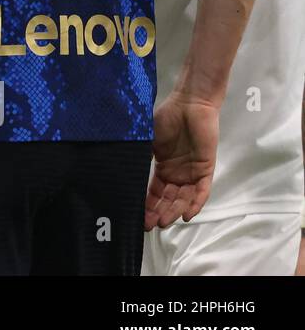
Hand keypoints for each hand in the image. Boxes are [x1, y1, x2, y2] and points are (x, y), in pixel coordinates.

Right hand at [147, 93, 219, 229]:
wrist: (189, 104)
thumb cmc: (166, 118)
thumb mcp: (148, 139)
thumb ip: (141, 155)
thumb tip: (123, 171)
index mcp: (163, 167)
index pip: (155, 192)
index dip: (147, 205)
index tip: (139, 218)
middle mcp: (178, 173)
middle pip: (169, 199)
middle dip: (160, 212)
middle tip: (151, 225)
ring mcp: (192, 172)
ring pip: (184, 198)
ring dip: (175, 211)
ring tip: (164, 222)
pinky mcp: (206, 169)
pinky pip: (202, 191)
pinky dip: (195, 203)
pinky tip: (186, 214)